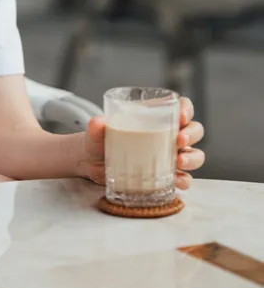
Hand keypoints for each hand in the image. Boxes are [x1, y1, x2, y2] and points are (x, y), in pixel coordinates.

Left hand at [77, 97, 204, 189]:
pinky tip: (177, 181)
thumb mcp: (96, 133)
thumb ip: (96, 127)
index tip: (181, 116)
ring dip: (192, 158)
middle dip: (191, 134)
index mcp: (155, 117)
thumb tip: (98, 122)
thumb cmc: (99, 142)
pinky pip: (184, 179)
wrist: (92, 165)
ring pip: (195, 154)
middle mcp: (168, 135)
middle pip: (194, 130)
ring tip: (179, 162)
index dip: (187, 109)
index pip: (181, 107)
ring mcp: (169, 156)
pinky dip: (184, 180)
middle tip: (178, 140)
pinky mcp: (166, 176)